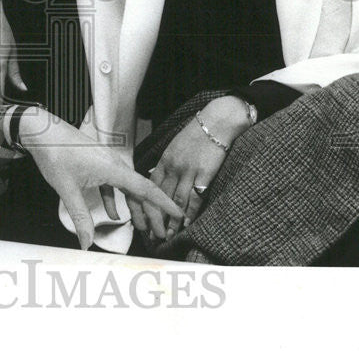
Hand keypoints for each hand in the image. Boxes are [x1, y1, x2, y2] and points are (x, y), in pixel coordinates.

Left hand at [20, 107, 182, 249]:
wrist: (40, 130)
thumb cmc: (54, 153)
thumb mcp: (66, 189)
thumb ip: (80, 217)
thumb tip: (86, 243)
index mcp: (113, 168)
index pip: (146, 188)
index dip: (164, 203)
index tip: (179, 214)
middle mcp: (114, 164)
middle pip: (140, 191)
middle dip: (152, 213)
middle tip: (161, 233)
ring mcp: (105, 163)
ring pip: (127, 188)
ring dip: (136, 208)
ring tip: (144, 228)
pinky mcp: (96, 164)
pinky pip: (113, 185)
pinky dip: (116, 200)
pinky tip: (117, 215)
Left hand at [136, 95, 251, 240]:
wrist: (216, 122)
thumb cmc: (196, 134)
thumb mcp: (174, 146)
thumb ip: (165, 163)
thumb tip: (154, 175)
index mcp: (164, 159)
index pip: (150, 186)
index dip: (145, 203)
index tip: (141, 218)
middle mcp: (173, 167)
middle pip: (160, 196)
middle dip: (155, 217)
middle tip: (151, 234)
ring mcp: (188, 171)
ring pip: (176, 200)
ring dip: (172, 220)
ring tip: (168, 235)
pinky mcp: (204, 174)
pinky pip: (195, 197)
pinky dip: (191, 212)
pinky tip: (187, 223)